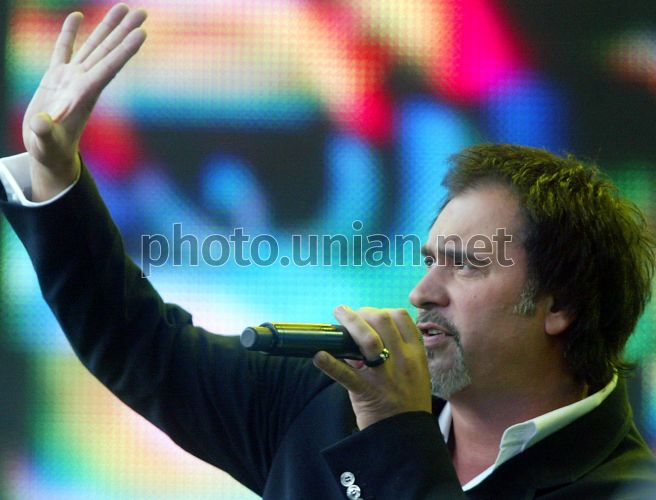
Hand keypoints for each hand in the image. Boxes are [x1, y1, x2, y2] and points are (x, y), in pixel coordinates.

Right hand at [22, 4, 146, 200]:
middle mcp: (82, 82)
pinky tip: (77, 15)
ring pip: (92, 45)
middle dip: (124, 31)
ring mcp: (70, 78)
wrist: (49, 153)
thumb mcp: (46, 143)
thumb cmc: (50, 150)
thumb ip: (44, 132)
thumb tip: (41, 122)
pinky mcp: (55, 78)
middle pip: (107, 51)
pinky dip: (70, 32)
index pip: (109, 67)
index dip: (125, 50)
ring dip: (107, 27)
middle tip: (142, 11)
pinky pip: (63, 49)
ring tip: (122, 7)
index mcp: (84, 94)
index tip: (142, 34)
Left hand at [313, 306, 431, 429]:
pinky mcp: (367, 392)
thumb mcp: (414, 373)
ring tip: (339, 315)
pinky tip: (318, 356)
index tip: (370, 314)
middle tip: (349, 314)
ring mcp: (385, 376)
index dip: (383, 310)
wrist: (406, 438)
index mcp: (416, 355)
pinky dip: (330, 364)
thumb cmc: (406, 403)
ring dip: (350, 323)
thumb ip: (398, 352)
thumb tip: (368, 333)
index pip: (402, 317)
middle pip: (383, 321)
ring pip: (368, 340)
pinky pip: (347, 375)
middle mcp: (403, 361)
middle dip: (363, 312)